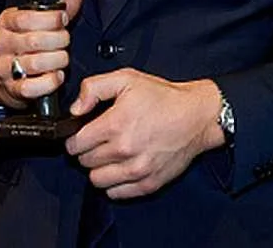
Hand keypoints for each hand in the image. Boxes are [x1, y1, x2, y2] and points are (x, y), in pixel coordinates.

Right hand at [0, 0, 82, 108]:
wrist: (1, 76)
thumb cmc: (24, 45)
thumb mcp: (36, 23)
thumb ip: (57, 10)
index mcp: (6, 22)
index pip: (28, 18)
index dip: (52, 19)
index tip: (63, 20)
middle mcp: (2, 43)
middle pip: (35, 40)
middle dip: (59, 40)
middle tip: (65, 41)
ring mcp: (5, 67)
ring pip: (35, 63)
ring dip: (57, 61)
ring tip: (62, 58)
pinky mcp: (12, 89)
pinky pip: (33, 87)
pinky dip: (50, 82)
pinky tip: (57, 76)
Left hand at [64, 69, 222, 199]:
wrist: (197, 116)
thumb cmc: (164, 98)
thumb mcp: (126, 78)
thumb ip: (93, 88)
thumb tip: (76, 108)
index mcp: (116, 124)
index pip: (76, 144)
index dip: (75, 137)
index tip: (82, 134)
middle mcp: (125, 150)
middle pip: (85, 162)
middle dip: (87, 151)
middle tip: (99, 140)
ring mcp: (137, 169)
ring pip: (97, 180)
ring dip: (98, 168)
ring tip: (109, 155)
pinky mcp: (149, 183)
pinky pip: (116, 193)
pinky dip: (114, 183)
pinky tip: (121, 167)